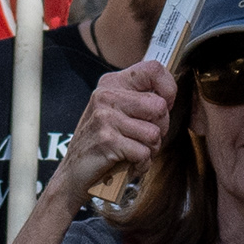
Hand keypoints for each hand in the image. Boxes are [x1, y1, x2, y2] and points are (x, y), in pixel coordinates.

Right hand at [44, 58, 173, 205]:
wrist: (73, 173)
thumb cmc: (104, 143)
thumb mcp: (118, 111)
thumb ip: (140, 99)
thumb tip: (170, 96)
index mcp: (112, 83)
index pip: (153, 69)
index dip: (169, 89)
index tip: (164, 106)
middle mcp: (107, 95)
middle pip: (160, 107)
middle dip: (160, 129)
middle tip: (142, 139)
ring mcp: (105, 117)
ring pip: (155, 133)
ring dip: (150, 150)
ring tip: (133, 152)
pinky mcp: (107, 140)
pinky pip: (144, 153)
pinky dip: (141, 165)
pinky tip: (128, 164)